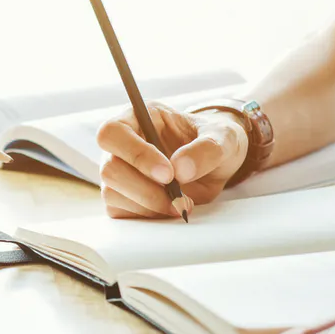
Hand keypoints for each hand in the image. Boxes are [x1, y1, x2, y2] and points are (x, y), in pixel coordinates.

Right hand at [95, 104, 247, 218]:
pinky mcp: (123, 196)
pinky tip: (169, 210)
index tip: (168, 174)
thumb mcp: (224, 138)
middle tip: (179, 197)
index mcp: (139, 117)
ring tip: (181, 205)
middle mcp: (122, 144)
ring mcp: (120, 171)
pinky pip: (119, 211)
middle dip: (145, 189)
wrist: (218, 163)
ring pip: (111, 193)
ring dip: (148, 205)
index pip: (113, 132)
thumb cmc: (216, 140)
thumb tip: (180, 170)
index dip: (136, 154)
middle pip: (110, 168)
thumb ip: (206, 149)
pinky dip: (146, 216)